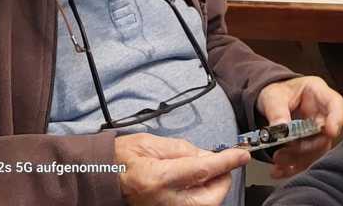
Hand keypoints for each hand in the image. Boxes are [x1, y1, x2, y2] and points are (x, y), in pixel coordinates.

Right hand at [115, 133, 249, 205]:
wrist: (99, 178)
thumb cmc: (120, 158)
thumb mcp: (152, 143)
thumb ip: (185, 150)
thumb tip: (210, 155)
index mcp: (159, 178)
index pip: (204, 170)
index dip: (227, 161)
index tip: (242, 155)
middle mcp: (164, 201)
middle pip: (211, 197)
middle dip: (221, 180)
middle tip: (219, 164)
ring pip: (205, 205)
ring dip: (211, 188)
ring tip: (199, 172)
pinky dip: (199, 195)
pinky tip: (190, 183)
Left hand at [256, 76, 342, 178]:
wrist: (270, 102)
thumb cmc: (276, 92)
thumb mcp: (272, 96)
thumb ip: (276, 111)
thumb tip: (279, 129)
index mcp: (318, 93)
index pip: (336, 104)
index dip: (337, 119)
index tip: (330, 131)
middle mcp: (322, 114)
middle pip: (325, 134)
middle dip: (306, 147)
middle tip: (284, 151)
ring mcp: (317, 131)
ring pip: (317, 151)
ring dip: (297, 159)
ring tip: (278, 160)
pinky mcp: (310, 145)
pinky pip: (307, 159)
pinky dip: (293, 167)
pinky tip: (280, 170)